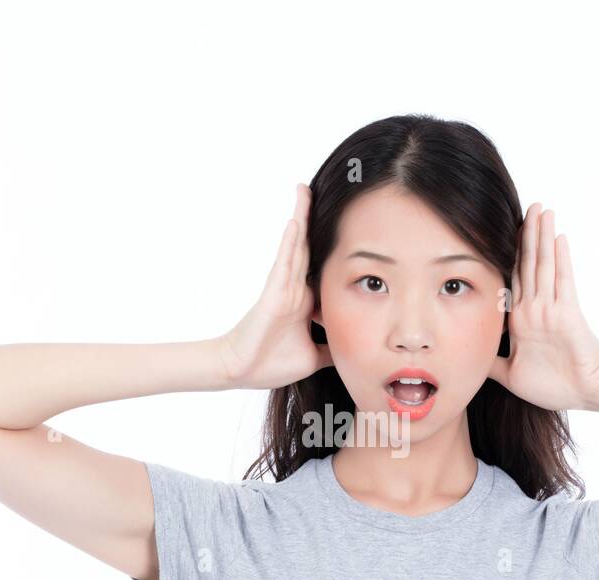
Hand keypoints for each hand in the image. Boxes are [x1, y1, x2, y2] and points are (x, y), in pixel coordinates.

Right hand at [218, 184, 332, 389]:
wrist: (242, 371)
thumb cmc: (271, 362)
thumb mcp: (315, 356)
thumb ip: (333, 349)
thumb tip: (356, 351)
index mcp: (306, 301)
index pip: (323, 268)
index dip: (334, 248)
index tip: (352, 228)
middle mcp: (295, 288)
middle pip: (308, 247)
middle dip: (315, 220)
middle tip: (328, 190)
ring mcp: (283, 288)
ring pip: (295, 247)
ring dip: (300, 218)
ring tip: (305, 190)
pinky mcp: (273, 293)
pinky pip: (283, 264)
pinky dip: (289, 242)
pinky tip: (295, 221)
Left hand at [489, 203, 598, 410]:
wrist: (585, 393)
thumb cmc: (553, 386)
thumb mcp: (509, 374)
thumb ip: (490, 361)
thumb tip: (465, 357)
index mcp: (521, 319)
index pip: (512, 279)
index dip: (508, 255)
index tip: (499, 231)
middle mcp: (535, 308)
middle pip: (528, 263)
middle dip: (527, 235)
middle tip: (527, 205)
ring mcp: (551, 309)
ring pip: (544, 265)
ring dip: (542, 237)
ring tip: (541, 209)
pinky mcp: (567, 313)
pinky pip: (563, 281)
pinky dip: (561, 260)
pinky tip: (558, 237)